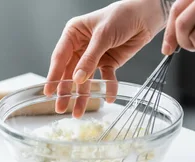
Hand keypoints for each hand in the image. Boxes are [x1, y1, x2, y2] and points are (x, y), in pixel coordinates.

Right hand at [44, 0, 165, 117]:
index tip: (48, 91)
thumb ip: (89, 58)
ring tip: (78, 112)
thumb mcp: (102, 35)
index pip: (60, 57)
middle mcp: (81, 46)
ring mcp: (94, 56)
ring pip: (85, 79)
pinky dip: (107, 87)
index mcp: (73, 34)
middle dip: (66, 90)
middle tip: (60, 107)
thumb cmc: (121, 16)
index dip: (53, 75)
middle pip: (70, 72)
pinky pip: (105, 78)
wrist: (145, 16)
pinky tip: (107, 98)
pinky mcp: (108, 63)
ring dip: (83, 95)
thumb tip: (77, 79)